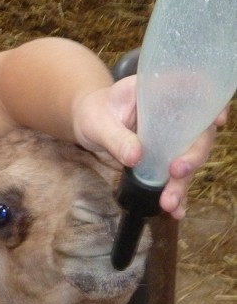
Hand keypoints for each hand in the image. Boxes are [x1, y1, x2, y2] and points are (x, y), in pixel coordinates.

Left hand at [72, 75, 227, 219]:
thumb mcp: (98, 123)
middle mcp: (173, 114)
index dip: (211, 105)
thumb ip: (116, 137)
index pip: (195, 92)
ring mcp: (172, 137)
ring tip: (171, 203)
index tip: (216, 121)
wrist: (87, 124)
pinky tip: (177, 211)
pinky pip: (176, 175)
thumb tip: (135, 157)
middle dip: (193, 156)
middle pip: (197, 133)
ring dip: (183, 182)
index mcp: (159, 93)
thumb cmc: (93, 113)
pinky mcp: (165, 157)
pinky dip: (177, 192)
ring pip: (188, 158)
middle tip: (178, 172)